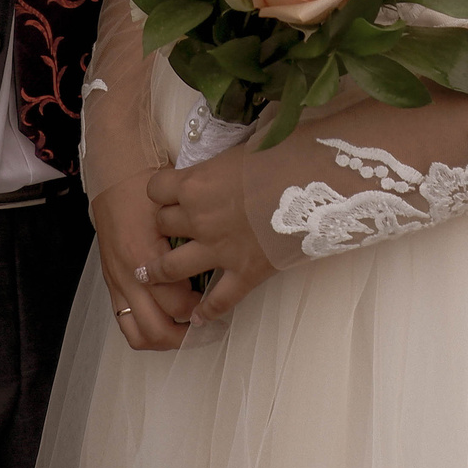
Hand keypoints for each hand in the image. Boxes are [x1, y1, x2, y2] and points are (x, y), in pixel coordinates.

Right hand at [91, 170, 200, 351]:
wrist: (116, 177)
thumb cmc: (149, 190)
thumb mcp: (178, 209)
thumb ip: (194, 239)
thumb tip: (221, 264)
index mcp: (144, 256)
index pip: (177, 303)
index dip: (201, 308)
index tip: (218, 302)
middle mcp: (128, 276)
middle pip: (156, 329)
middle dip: (184, 336)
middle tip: (206, 328)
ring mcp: (116, 283)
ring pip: (137, 333)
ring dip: (162, 339)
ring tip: (185, 332)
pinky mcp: (111, 283)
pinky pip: (124, 321)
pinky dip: (144, 329)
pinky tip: (165, 319)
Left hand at [146, 151, 275, 323]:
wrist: (317, 181)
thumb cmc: (282, 154)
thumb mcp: (240, 150)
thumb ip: (220, 165)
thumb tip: (221, 166)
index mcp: (194, 184)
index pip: (155, 189)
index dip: (161, 191)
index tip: (168, 193)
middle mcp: (198, 219)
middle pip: (162, 226)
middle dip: (166, 225)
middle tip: (173, 228)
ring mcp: (219, 250)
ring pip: (171, 268)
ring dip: (160, 272)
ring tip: (151, 277)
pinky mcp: (244, 272)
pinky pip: (219, 299)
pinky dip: (207, 311)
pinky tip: (199, 318)